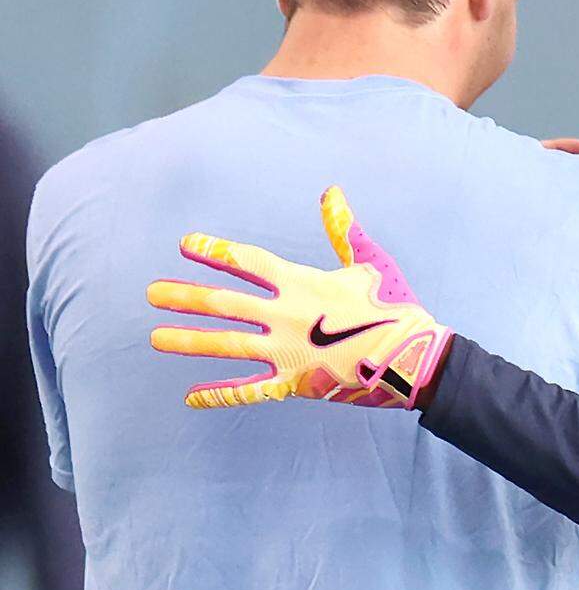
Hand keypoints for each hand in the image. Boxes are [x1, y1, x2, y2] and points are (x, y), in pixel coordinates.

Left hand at [148, 187, 450, 409]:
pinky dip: (221, 394)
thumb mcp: (370, 263)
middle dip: (186, 296)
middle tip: (152, 293)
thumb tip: (331, 192)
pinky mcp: (296, 383)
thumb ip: (344, 230)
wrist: (415, 358)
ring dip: (189, 340)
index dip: (216, 251)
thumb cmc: (396, 307)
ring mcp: (288, 351)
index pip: (248, 263)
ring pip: (228, 345)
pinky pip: (251, 391)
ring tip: (156, 337)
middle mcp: (287, 315)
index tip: (186, 244)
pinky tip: (192, 397)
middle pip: (225, 302)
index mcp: (303, 283)